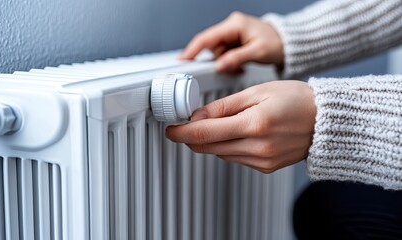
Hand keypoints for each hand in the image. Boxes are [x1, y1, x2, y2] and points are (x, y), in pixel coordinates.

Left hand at [166, 81, 315, 172]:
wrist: (326, 121)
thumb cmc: (296, 100)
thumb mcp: (258, 92)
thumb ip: (224, 106)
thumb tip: (197, 116)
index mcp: (254, 124)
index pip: (204, 134)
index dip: (181, 132)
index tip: (170, 129)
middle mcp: (257, 147)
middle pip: (208, 147)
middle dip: (192, 137)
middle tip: (186, 124)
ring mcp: (262, 161)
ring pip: (219, 154)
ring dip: (211, 141)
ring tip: (218, 124)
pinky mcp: (265, 167)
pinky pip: (235, 158)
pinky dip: (228, 147)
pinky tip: (237, 134)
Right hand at [180, 11, 283, 72]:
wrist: (288, 43)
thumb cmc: (277, 43)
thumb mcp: (258, 52)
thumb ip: (236, 59)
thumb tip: (219, 66)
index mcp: (234, 25)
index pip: (206, 38)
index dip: (192, 51)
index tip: (182, 62)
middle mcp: (230, 27)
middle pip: (211, 47)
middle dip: (218, 60)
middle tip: (231, 69)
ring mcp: (232, 34)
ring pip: (217, 52)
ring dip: (225, 62)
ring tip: (241, 66)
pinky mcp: (234, 41)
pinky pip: (224, 53)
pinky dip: (229, 62)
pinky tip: (240, 64)